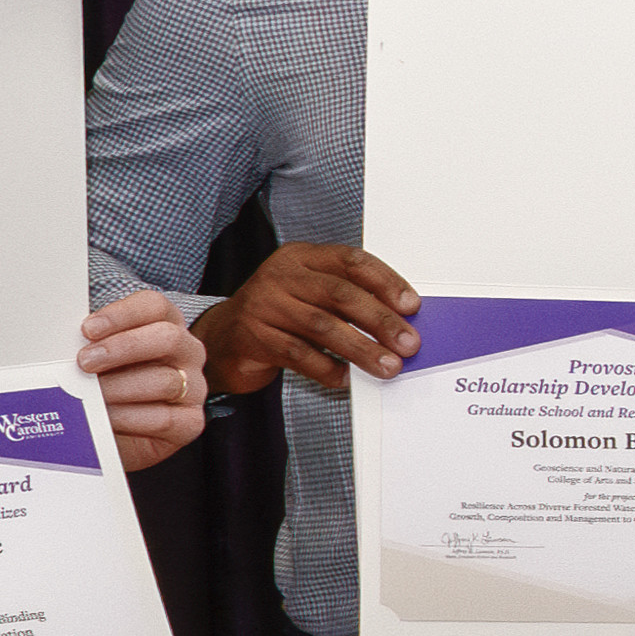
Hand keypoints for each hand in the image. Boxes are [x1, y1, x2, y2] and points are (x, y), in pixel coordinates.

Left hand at [79, 290, 207, 470]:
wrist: (116, 431)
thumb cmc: (109, 386)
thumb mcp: (100, 358)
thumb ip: (91, 345)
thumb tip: (63, 342)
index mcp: (166, 325)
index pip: (154, 306)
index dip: (122, 314)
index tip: (87, 329)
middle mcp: (187, 352)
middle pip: (167, 337)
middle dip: (122, 348)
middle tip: (85, 361)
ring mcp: (193, 387)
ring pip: (164, 380)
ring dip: (120, 388)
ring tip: (89, 395)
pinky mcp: (190, 422)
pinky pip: (164, 418)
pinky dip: (129, 418)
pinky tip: (106, 418)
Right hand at [205, 242, 422, 400]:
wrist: (222, 338)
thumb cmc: (280, 315)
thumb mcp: (311, 295)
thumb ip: (347, 299)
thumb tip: (400, 320)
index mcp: (301, 257)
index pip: (350, 261)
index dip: (385, 282)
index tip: (411, 306)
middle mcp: (280, 275)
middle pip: (339, 294)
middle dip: (379, 320)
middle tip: (408, 343)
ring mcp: (263, 304)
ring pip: (322, 326)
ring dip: (361, 349)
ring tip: (387, 366)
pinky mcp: (252, 336)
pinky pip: (299, 355)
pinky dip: (328, 369)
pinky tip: (348, 378)